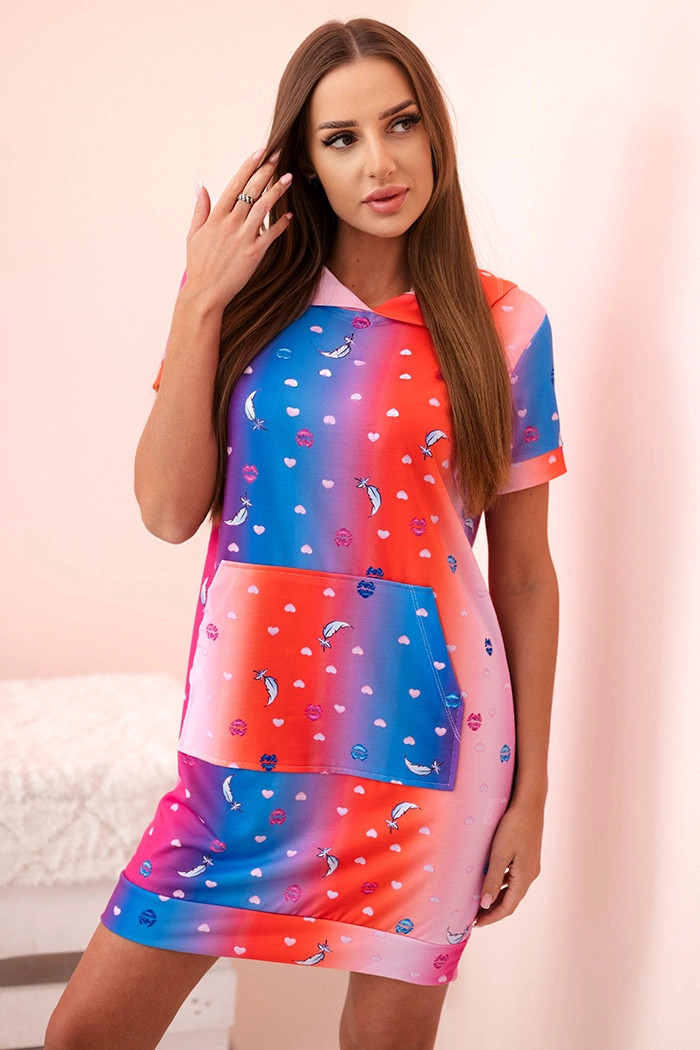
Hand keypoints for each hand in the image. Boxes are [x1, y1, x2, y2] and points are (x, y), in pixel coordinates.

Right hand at [183, 148, 292, 310]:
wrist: (205, 293)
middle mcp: (230, 223)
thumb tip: (201, 187)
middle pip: (252, 191)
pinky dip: (281, 224)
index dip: (249, 166)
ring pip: (263, 208)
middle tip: (279, 156)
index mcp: (216, 216)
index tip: (260, 153)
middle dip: (266, 171)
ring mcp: (243, 237)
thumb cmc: (199, 265)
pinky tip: (289, 216)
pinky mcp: (254, 253)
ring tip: (289, 178)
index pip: (235, 184)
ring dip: (277, 191)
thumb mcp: (193, 234)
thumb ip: (200, 210)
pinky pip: (271, 234)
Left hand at [474, 796, 544, 927]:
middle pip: (511, 900)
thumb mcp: (499, 854)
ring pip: (513, 889)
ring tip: (479, 902)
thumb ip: (493, 880)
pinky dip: (502, 885)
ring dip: (497, 898)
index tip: (475, 924)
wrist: (529, 803)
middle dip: (493, 910)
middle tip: (474, 916)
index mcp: (525, 877)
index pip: (507, 907)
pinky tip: (491, 881)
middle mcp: (531, 875)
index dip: (491, 917)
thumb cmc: (513, 826)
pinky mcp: (528, 856)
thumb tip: (485, 904)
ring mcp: (531, 866)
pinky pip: (514, 878)